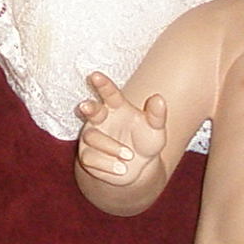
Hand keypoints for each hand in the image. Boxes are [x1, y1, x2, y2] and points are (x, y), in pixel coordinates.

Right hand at [75, 71, 168, 189]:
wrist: (138, 169)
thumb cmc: (145, 142)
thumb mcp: (156, 130)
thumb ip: (157, 115)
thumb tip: (158, 98)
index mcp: (116, 107)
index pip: (109, 93)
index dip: (102, 84)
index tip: (95, 75)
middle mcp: (100, 119)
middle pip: (90, 110)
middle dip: (87, 107)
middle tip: (85, 106)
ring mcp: (91, 136)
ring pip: (92, 137)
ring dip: (111, 147)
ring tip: (129, 156)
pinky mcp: (86, 155)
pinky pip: (90, 157)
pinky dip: (107, 164)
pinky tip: (120, 168)